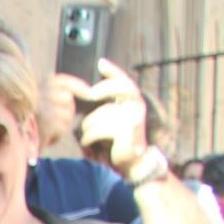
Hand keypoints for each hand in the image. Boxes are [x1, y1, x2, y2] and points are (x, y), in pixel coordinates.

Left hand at [69, 59, 149, 173]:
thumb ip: (108, 103)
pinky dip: (88, 137)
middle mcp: (136, 105)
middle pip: (115, 88)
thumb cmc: (118, 138)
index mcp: (133, 101)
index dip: (113, 71)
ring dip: (87, 127)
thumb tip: (94, 85)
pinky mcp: (126, 131)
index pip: (124, 81)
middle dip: (101, 90)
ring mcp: (133, 117)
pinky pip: (97, 130)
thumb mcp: (114, 118)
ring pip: (99, 115)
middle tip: (91, 95)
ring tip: (88, 134)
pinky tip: (87, 142)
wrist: (133, 160)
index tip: (101, 63)